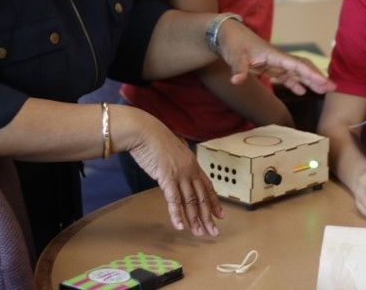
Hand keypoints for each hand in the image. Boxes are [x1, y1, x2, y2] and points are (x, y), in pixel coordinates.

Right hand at [128, 113, 223, 236]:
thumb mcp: (173, 153)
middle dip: (208, 216)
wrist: (145, 132)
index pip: (207, 186)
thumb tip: (177, 173)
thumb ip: (178, 164)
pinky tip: (180, 226)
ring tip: (199, 233)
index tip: (220, 215)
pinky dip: (177, 214)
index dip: (214, 202)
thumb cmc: (155, 141)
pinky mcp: (167, 177)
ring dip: (195, 219)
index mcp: (193, 164)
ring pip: (191, 201)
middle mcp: (190, 170)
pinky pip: (174, 200)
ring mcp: (180, 174)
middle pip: (202, 197)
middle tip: (213, 232)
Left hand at [217, 19, 335, 94]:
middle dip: (317, 77)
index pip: (297, 65)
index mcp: (274, 55)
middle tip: (332, 88)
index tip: (324, 82)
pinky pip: (285, 76)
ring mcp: (274, 63)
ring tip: (323, 92)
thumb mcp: (235, 56)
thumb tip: (236, 81)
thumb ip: (238, 69)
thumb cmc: (232, 42)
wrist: (226, 34)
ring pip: (296, 73)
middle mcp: (278, 59)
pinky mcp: (268, 67)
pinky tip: (301, 92)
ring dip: (309, 81)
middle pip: (302, 68)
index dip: (311, 74)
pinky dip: (294, 83)